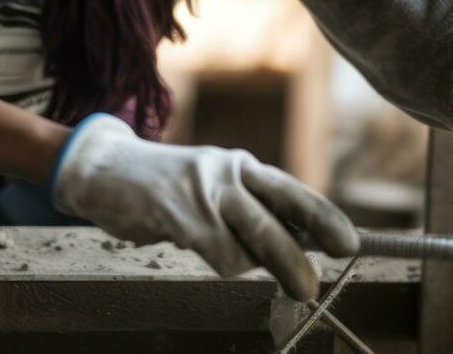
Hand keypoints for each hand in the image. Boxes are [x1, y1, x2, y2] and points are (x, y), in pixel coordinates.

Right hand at [50, 113, 359, 300]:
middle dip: (298, 260)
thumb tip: (294, 246)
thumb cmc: (165, 183)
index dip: (323, 218)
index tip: (348, 243)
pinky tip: (198, 247)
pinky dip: (216, 262)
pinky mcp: (177, 212)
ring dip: (248, 266)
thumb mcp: (213, 185)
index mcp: (240, 165)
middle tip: (310, 287)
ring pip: (246, 246)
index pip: (292, 191)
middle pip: (278, 222)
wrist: (105, 167)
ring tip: (226, 257)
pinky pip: (213, 253)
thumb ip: (248, 209)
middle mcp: (227, 172)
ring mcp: (202, 191)